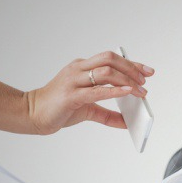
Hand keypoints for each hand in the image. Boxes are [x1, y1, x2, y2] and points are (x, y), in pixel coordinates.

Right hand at [25, 51, 154, 134]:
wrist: (33, 114)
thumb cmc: (58, 107)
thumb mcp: (88, 110)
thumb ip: (108, 115)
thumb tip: (126, 123)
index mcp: (82, 67)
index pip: (111, 59)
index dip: (132, 63)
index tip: (148, 71)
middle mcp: (78, 69)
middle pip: (110, 59)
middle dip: (131, 68)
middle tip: (145, 81)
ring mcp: (74, 80)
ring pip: (105, 71)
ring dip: (127, 80)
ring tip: (140, 91)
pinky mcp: (71, 95)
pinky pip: (96, 90)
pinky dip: (114, 91)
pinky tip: (127, 92)